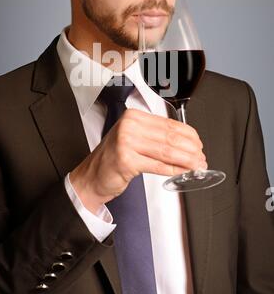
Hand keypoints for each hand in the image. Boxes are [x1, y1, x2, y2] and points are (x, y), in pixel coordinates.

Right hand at [70, 108, 206, 213]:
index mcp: (133, 116)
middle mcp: (129, 126)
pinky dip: (174, 170)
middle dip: (191, 149)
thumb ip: (157, 137)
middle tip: (201, 158)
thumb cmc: (113, 158)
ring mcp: (126, 142)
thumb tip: (187, 143)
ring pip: (167, 151)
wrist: (92, 176)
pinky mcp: (126, 160)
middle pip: (170, 137)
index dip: (189, 135)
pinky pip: (158, 165)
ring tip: (197, 166)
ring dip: (186, 160)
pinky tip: (183, 172)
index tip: (198, 144)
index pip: (169, 124)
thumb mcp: (134, 139)